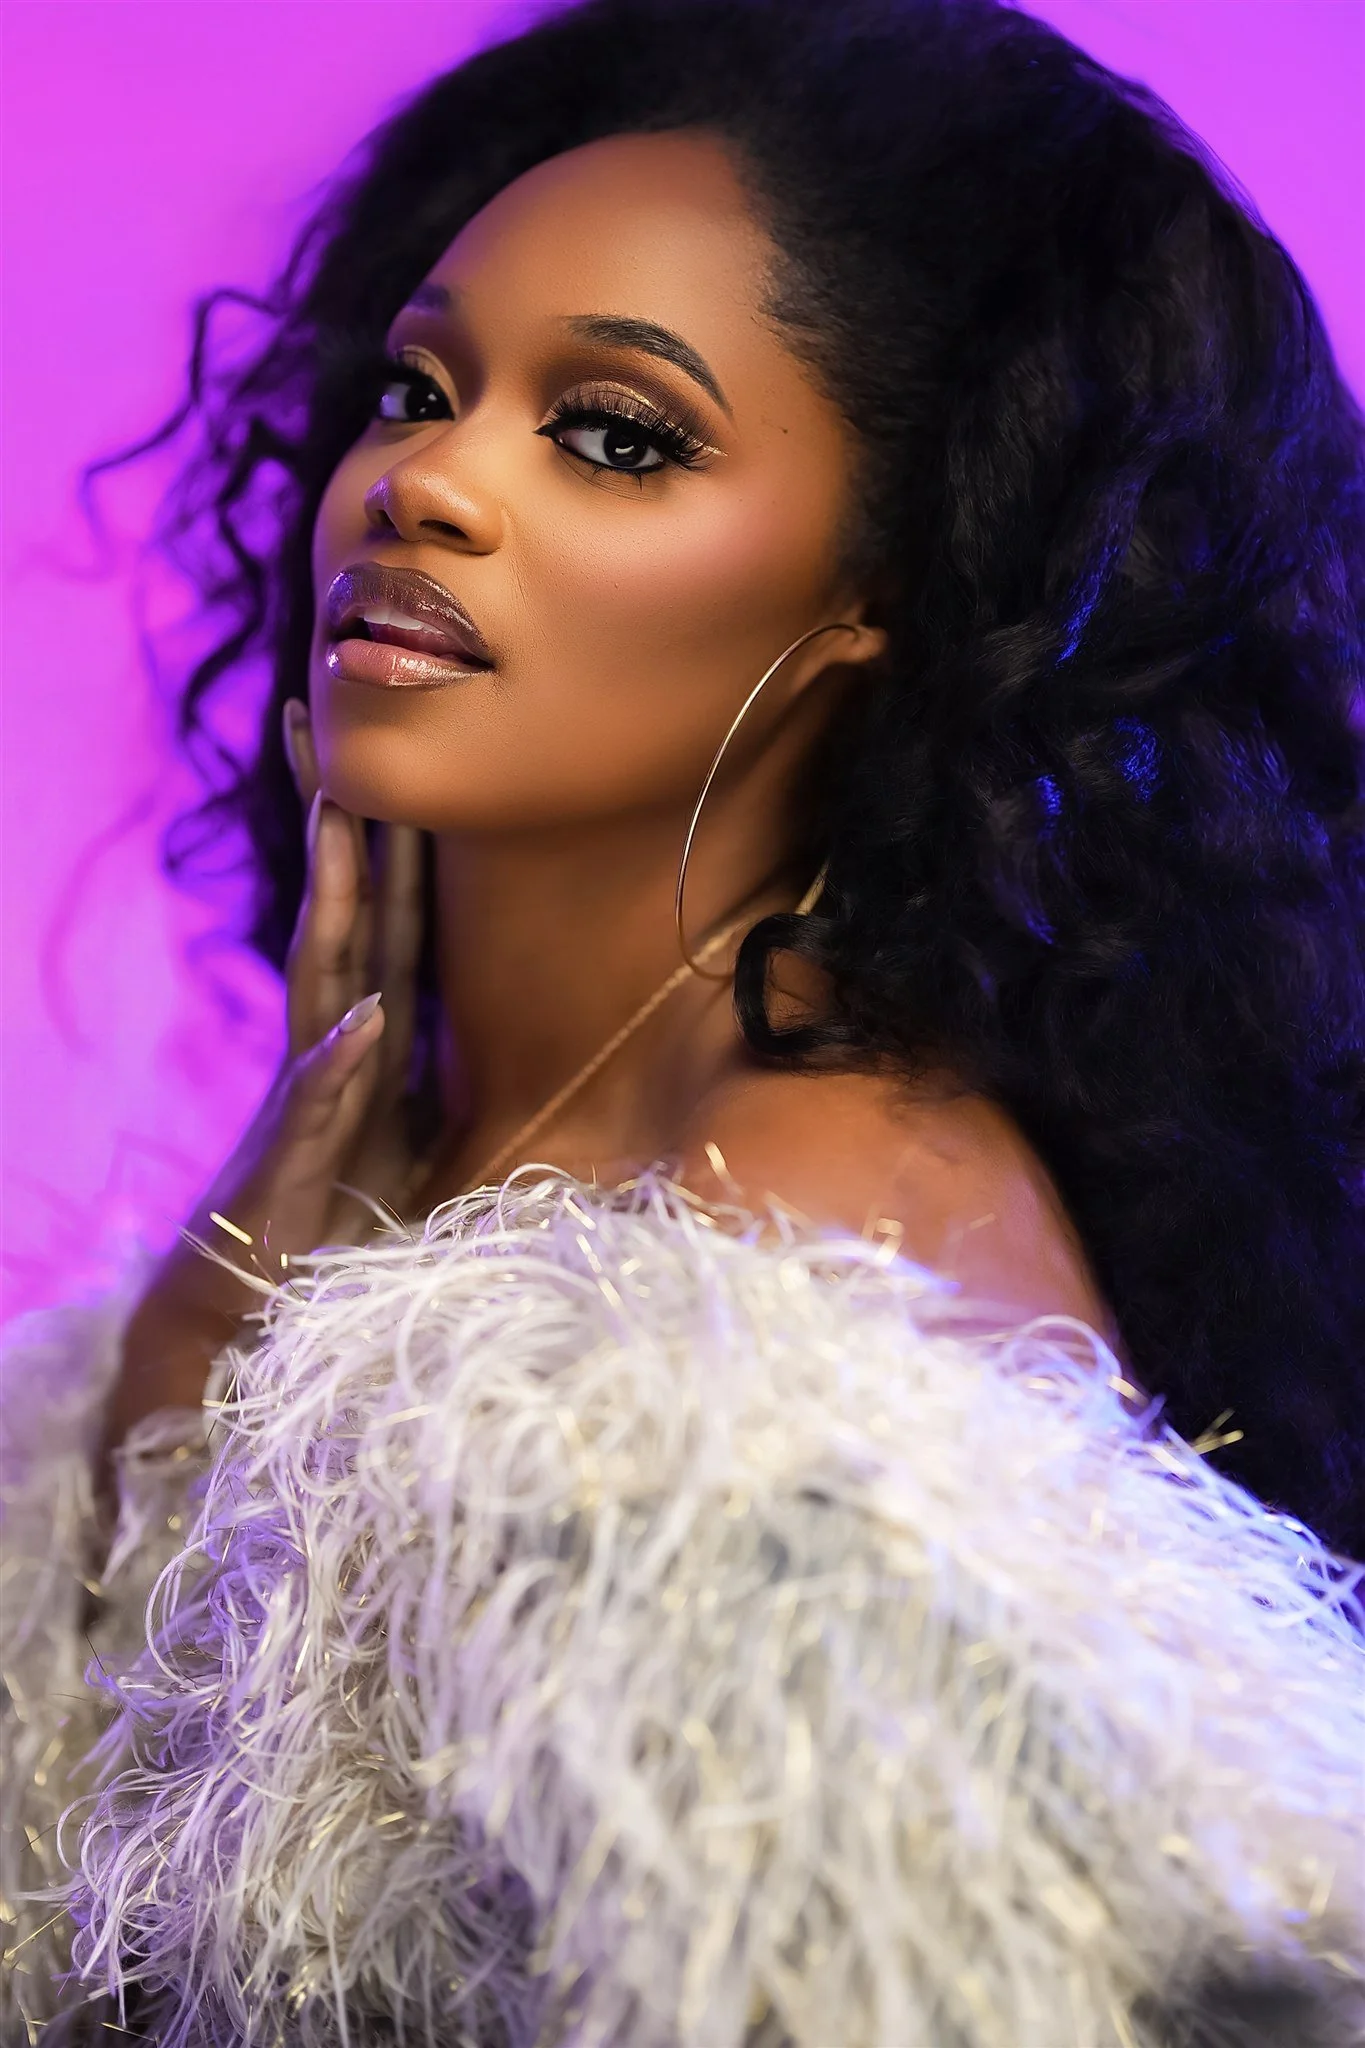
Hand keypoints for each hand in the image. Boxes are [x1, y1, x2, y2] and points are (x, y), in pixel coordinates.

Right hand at [101, 698, 428, 1469]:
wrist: (243, 1302)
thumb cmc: (323, 1220)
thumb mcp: (388, 1141)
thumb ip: (390, 1074)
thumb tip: (400, 1013)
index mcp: (368, 1033)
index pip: (386, 918)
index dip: (393, 838)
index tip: (388, 754)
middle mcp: (333, 1041)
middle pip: (343, 911)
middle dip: (338, 816)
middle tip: (321, 716)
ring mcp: (309, 1092)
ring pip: (326, 974)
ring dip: (338, 896)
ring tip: (340, 812)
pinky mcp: (295, 1158)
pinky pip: (322, 1102)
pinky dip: (338, 1060)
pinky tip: (359, 1020)